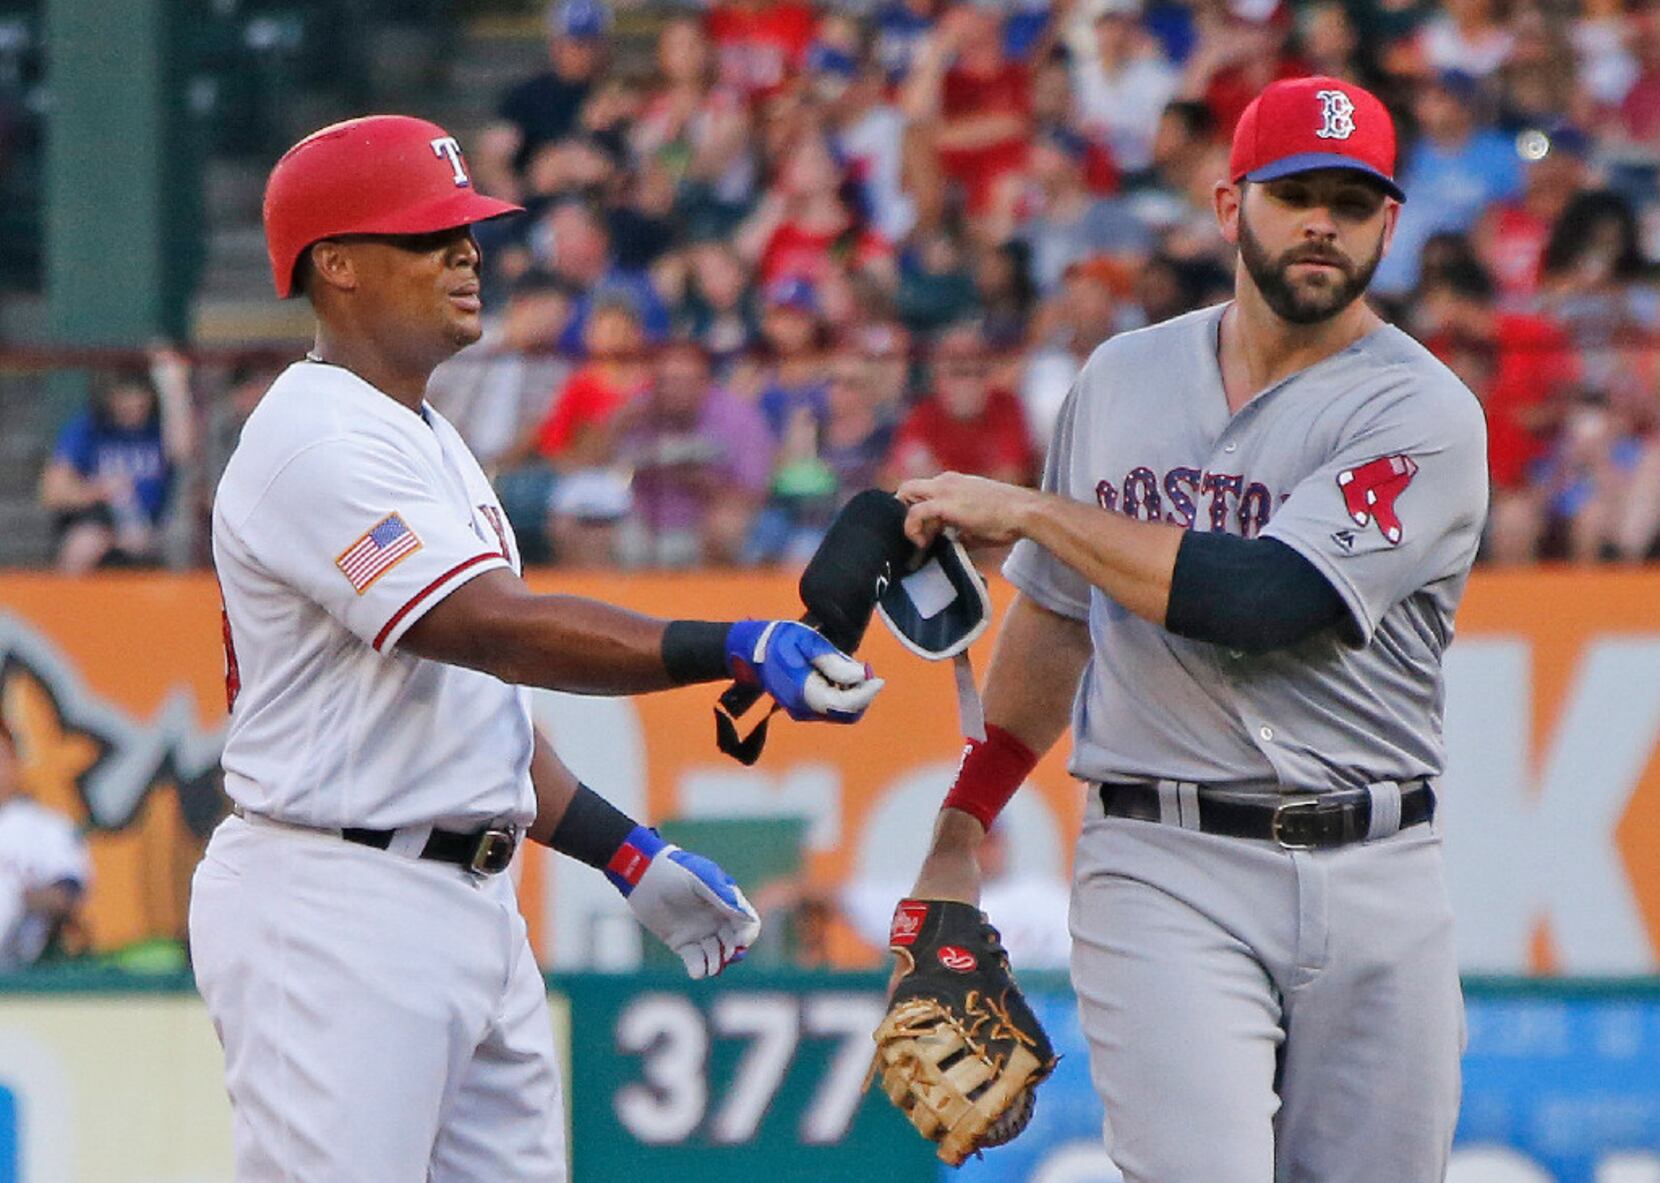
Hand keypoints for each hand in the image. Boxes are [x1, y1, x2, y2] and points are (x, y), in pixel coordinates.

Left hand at [617, 826, 761, 977]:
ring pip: (717, 956)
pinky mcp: (682, 943)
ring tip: (711, 968)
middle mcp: (717, 919)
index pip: (748, 923)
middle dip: (733, 953)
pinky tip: (697, 972)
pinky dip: (699, 969)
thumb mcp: (702, 878)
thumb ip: (723, 896)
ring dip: (717, 964)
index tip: (739, 942)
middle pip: (735, 943)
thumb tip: (747, 917)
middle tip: (725, 956)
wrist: (644, 875)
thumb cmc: (676, 870)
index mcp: (727, 902)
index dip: (748, 935)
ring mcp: (700, 933)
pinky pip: (696, 961)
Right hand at [725, 620, 883, 722]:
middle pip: (847, 714)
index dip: (866, 693)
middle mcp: (804, 709)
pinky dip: (844, 693)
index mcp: (804, 693)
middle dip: (863, 695)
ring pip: (842, 712)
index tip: (879, 679)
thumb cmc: (780, 640)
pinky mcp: (805, 708)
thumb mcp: (808, 642)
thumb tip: (861, 675)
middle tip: (866, 670)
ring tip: (847, 667)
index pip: (845, 704)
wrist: (753, 649)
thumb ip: (834, 661)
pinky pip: (833, 707)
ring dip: (854, 694)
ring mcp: (803, 711)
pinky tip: (838, 673)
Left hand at [896, 472, 1036, 548]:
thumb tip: (952, 544)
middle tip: (916, 534)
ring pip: (905, 494)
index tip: (925, 533)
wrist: (1024, 512)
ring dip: (907, 520)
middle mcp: (945, 481)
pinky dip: (912, 529)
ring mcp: (944, 489)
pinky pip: (915, 512)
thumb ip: (960, 531)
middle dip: (904, 511)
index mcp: (953, 483)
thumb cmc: (1008, 520)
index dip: (916, 512)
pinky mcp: (944, 503)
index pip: (921, 491)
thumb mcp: (977, 524)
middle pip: (907, 488)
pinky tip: (923, 544)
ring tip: (922, 541)